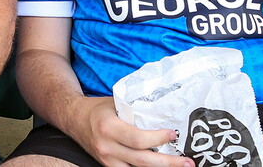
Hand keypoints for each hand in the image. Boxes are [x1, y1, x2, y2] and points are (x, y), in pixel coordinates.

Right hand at [69, 96, 193, 166]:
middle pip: (142, 161)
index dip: (158, 139)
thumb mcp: (115, 103)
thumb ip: (135, 108)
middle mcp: (107, 147)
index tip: (173, 134)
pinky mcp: (108, 166)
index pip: (137, 139)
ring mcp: (107, 160)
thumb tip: (165, 106)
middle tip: (188, 162)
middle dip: (168, 163)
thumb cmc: (98, 108)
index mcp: (109, 127)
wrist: (73, 119)